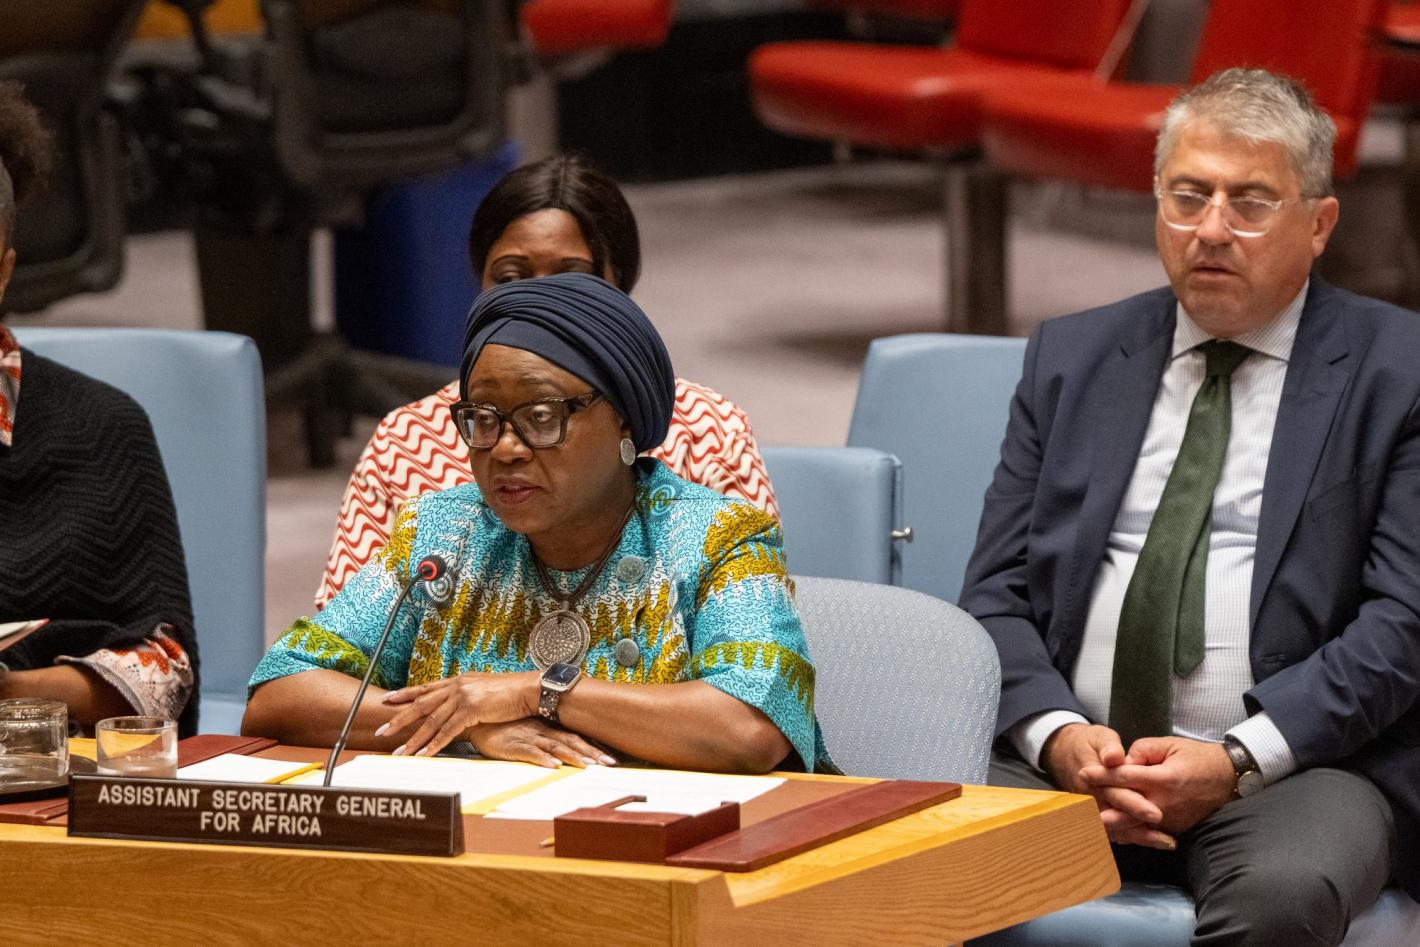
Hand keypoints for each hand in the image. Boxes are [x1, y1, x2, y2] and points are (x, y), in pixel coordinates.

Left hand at [377, 671, 539, 756]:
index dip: (405, 693)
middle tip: (381, 730)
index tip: (388, 698)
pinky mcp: (472, 710)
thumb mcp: (484, 690)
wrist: (530, 689)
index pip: (426, 687)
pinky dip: (434, 745)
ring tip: (399, 752)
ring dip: (413, 739)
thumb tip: (459, 707)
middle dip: (399, 718)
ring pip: (431, 721)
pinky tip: (424, 754)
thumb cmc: (512, 692)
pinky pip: (448, 731)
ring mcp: (463, 697)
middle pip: (421, 704)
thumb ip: (468, 697)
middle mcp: (457, 686)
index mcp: (458, 680)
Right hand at [469, 718, 616, 768]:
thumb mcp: (526, 731)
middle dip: (591, 753)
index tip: (610, 757)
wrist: (476, 719)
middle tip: (609, 763)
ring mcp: (527, 736)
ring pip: (554, 746)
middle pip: (570, 741)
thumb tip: (562, 751)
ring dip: (572, 756)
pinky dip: (542, 758)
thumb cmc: (502, 726)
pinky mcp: (511, 745)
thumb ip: (543, 739)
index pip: (574, 736)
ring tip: (588, 765)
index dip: (592, 746)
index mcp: (546, 727)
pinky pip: (529, 752)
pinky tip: (553, 765)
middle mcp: (540, 731)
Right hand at [1043, 723, 1172, 849]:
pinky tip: (1154, 841)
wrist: (1065, 754)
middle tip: (1165, 834)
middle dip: (1141, 826)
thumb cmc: (1089, 744)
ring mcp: (1091, 809)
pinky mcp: (1096, 815)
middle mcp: (1090, 798)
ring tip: (1166, 841)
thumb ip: (1109, 747)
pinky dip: (1132, 838)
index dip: (1135, 804)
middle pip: (1117, 816)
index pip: (1114, 794)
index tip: (1155, 813)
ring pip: (1116, 829)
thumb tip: (1114, 757)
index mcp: (1091, 777)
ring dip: (1140, 837)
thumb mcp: (1099, 737)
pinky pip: (1114, 832)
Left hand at [1078, 736, 1235, 835]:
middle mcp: (1166, 803)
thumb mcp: (1170, 744)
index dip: (1103, 775)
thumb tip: (1123, 760)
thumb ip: (1143, 750)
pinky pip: (1147, 831)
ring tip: (1088, 822)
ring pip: (1135, 825)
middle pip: (1126, 808)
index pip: (1126, 777)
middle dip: (1101, 806)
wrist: (1228, 779)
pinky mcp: (1174, 829)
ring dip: (1112, 824)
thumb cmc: (1198, 757)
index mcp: (1164, 779)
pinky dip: (1129, 831)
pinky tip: (1110, 831)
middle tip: (1077, 805)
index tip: (1083, 773)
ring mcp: (1171, 820)